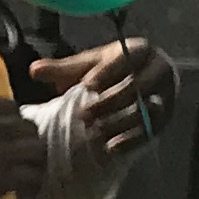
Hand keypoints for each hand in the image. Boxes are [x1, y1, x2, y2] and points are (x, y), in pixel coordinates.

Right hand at [0, 99, 45, 198]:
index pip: (11, 107)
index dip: (13, 120)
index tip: (8, 133)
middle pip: (28, 127)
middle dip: (26, 140)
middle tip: (21, 154)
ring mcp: (1, 152)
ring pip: (37, 150)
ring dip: (34, 160)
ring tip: (28, 170)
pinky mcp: (5, 178)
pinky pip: (33, 175)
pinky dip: (32, 181)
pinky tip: (25, 186)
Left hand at [26, 35, 175, 156]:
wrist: (138, 83)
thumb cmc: (109, 71)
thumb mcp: (87, 66)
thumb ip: (62, 68)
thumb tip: (34, 70)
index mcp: (140, 51)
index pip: (127, 58)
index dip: (107, 72)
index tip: (87, 85)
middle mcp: (159, 71)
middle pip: (139, 86)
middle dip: (111, 101)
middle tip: (85, 114)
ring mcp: (165, 96)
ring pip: (146, 110)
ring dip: (119, 122)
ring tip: (94, 131)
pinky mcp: (165, 119)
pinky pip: (151, 131)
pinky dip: (131, 141)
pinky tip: (110, 148)